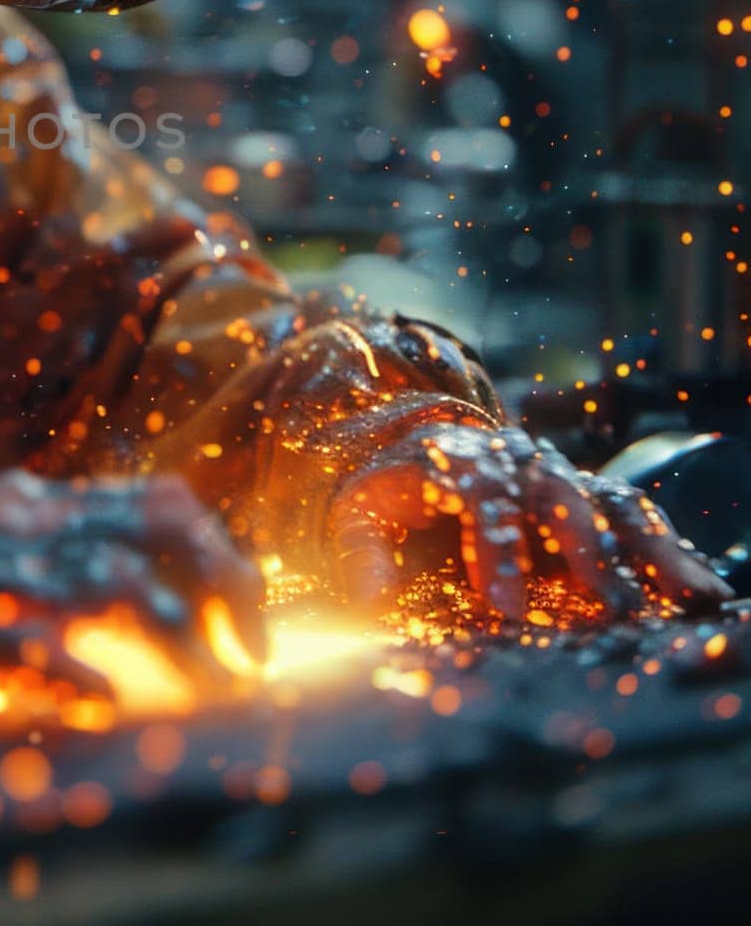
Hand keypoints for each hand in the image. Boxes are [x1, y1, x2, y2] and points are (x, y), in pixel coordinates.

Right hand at [0, 469, 263, 707]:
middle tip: (254, 653)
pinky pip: (31, 645)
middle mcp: (20, 520)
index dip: (222, 553)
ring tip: (210, 686)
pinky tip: (104, 708)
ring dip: (177, 635)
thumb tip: (146, 593)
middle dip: (227, 580)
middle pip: (160, 519)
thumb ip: (55, 564)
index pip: (160, 499)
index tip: (248, 618)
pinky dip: (80, 676)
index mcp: (32, 504)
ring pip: (115, 580)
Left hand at [328, 423, 730, 618]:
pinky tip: (701, 591)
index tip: (508, 609)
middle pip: (557, 495)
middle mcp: (514, 459)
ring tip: (689, 597)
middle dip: (585, 550)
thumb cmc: (391, 492)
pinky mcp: (586, 492)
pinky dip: (668, 549)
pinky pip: (633, 514)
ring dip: (649, 548)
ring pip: (608, 501)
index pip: (482, 497)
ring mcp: (556, 473)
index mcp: (455, 459)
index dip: (497, 551)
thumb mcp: (358, 514)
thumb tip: (368, 603)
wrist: (421, 450)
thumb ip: (361, 554)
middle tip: (609, 609)